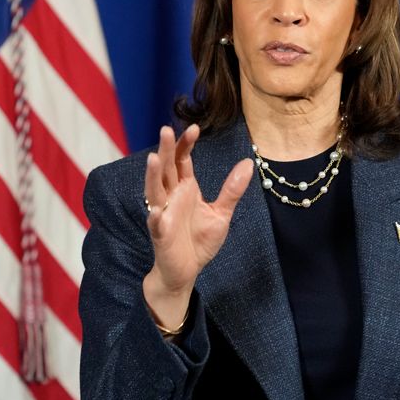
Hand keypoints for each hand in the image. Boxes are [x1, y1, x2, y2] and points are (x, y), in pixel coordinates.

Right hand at [141, 125, 252, 327]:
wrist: (186, 271)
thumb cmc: (199, 241)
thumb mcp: (221, 213)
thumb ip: (231, 189)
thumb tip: (247, 163)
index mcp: (185, 189)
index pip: (181, 161)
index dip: (185, 144)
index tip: (194, 128)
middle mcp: (171, 198)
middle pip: (166, 169)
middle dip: (166, 151)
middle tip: (166, 130)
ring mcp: (163, 215)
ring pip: (154, 191)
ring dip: (152, 176)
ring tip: (153, 159)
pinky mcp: (161, 235)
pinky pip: (156, 224)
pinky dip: (154, 217)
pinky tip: (155, 211)